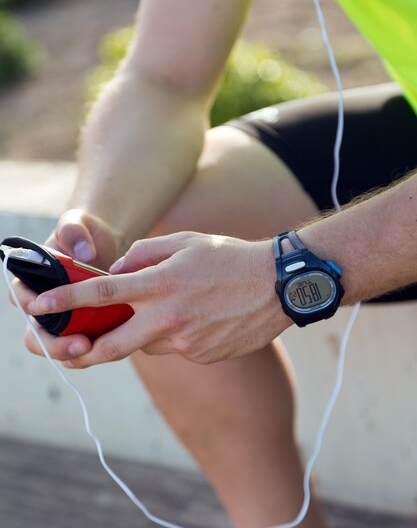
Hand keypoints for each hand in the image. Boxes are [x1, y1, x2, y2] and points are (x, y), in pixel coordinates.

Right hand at [13, 209, 120, 360]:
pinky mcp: (81, 326)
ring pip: (55, 346)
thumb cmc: (84, 232)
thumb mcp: (77, 223)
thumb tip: (83, 253)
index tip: (43, 307)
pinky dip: (88, 352)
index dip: (29, 305)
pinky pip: (78, 346)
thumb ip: (74, 230)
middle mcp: (43, 303)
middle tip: (80, 344)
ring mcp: (61, 318)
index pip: (20, 296)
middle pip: (35, 334)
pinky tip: (106, 350)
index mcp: (32, 278)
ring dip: (69, 353)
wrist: (104, 245)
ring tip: (92, 349)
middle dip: (53, 344)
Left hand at [25, 232, 292, 366]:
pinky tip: (201, 315)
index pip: (103, 294)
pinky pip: (175, 348)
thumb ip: (144, 255)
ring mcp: (188, 342)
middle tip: (70, 350)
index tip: (38, 307)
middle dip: (84, 351)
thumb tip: (117, 274)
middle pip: (113, 346)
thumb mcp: (186, 242)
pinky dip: (174, 334)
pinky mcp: (202, 355)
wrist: (280, 286)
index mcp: (163, 283)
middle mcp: (170, 317)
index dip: (65, 301)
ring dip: (145, 331)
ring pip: (147, 344)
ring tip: (177, 306)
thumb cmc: (231, 257)